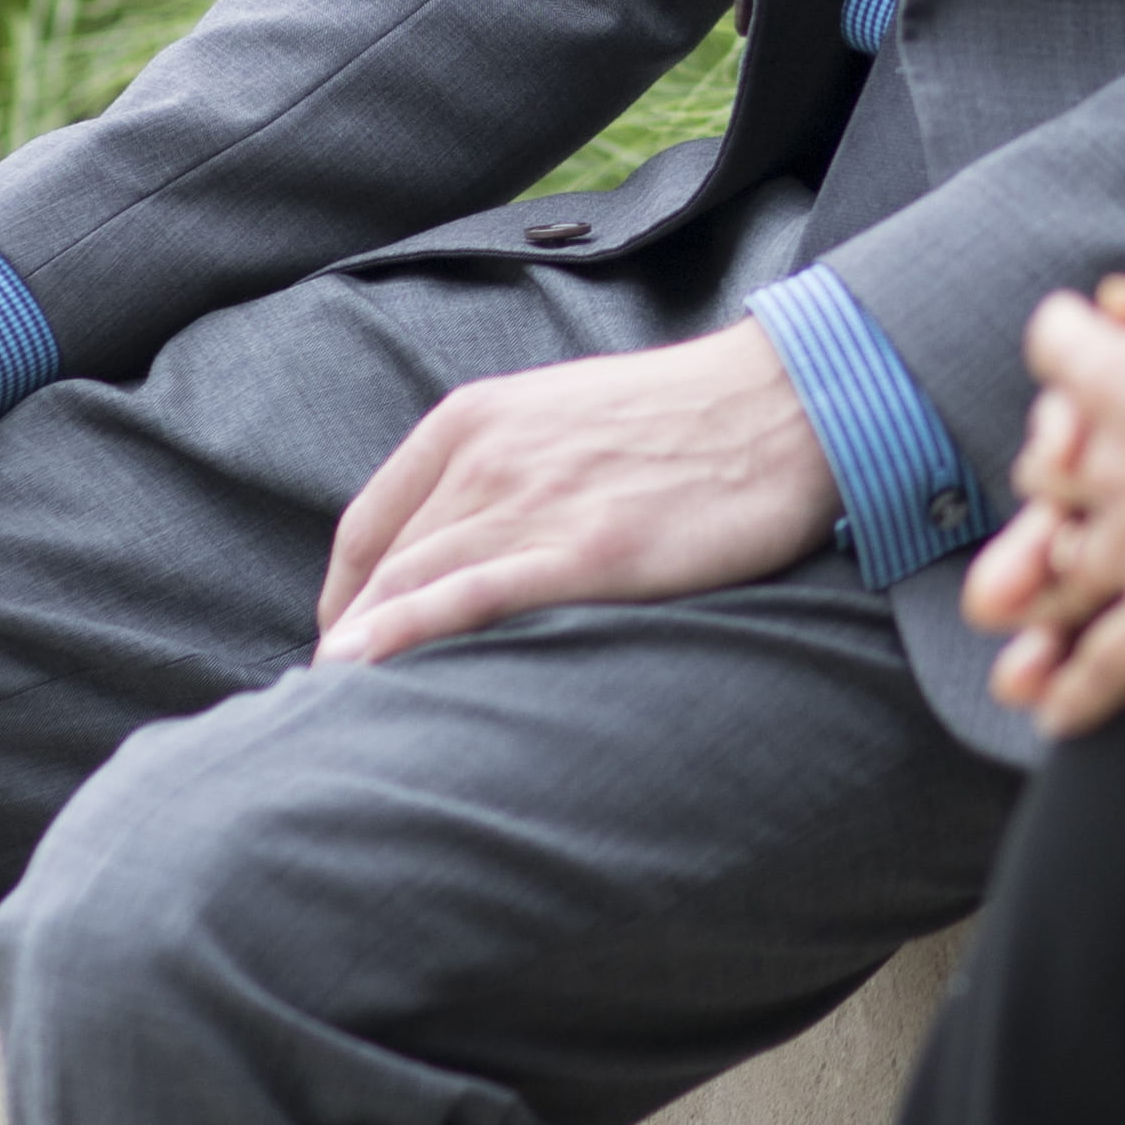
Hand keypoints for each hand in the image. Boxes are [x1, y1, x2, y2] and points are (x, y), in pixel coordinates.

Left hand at [314, 319, 836, 669]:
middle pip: (385, 565)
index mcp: (476, 418)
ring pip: (414, 585)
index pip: (370, 524)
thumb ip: (504, 463)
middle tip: (340, 708)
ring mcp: (535, 501)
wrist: (787, 403)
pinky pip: (470, 597)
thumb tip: (465, 533)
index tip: (346, 647)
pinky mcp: (587, 551)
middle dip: (353, 637)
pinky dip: (407, 634)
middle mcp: (489, 455)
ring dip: (365, 650)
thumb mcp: (567, 415)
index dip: (345, 596)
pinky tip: (364, 669)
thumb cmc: (688, 416)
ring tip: (336, 720)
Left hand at [963, 206, 1124, 737]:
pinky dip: (1079, 694)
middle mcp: (1106, 462)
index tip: (1091, 338)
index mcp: (1111, 374)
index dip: (1070, 342)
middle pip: (1042, 473)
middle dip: (1052, 474)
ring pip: (1059, 580)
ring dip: (1034, 601)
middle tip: (1066, 486)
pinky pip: (1113, 661)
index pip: (1054, 351)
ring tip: (1018, 624)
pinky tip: (1054, 721)